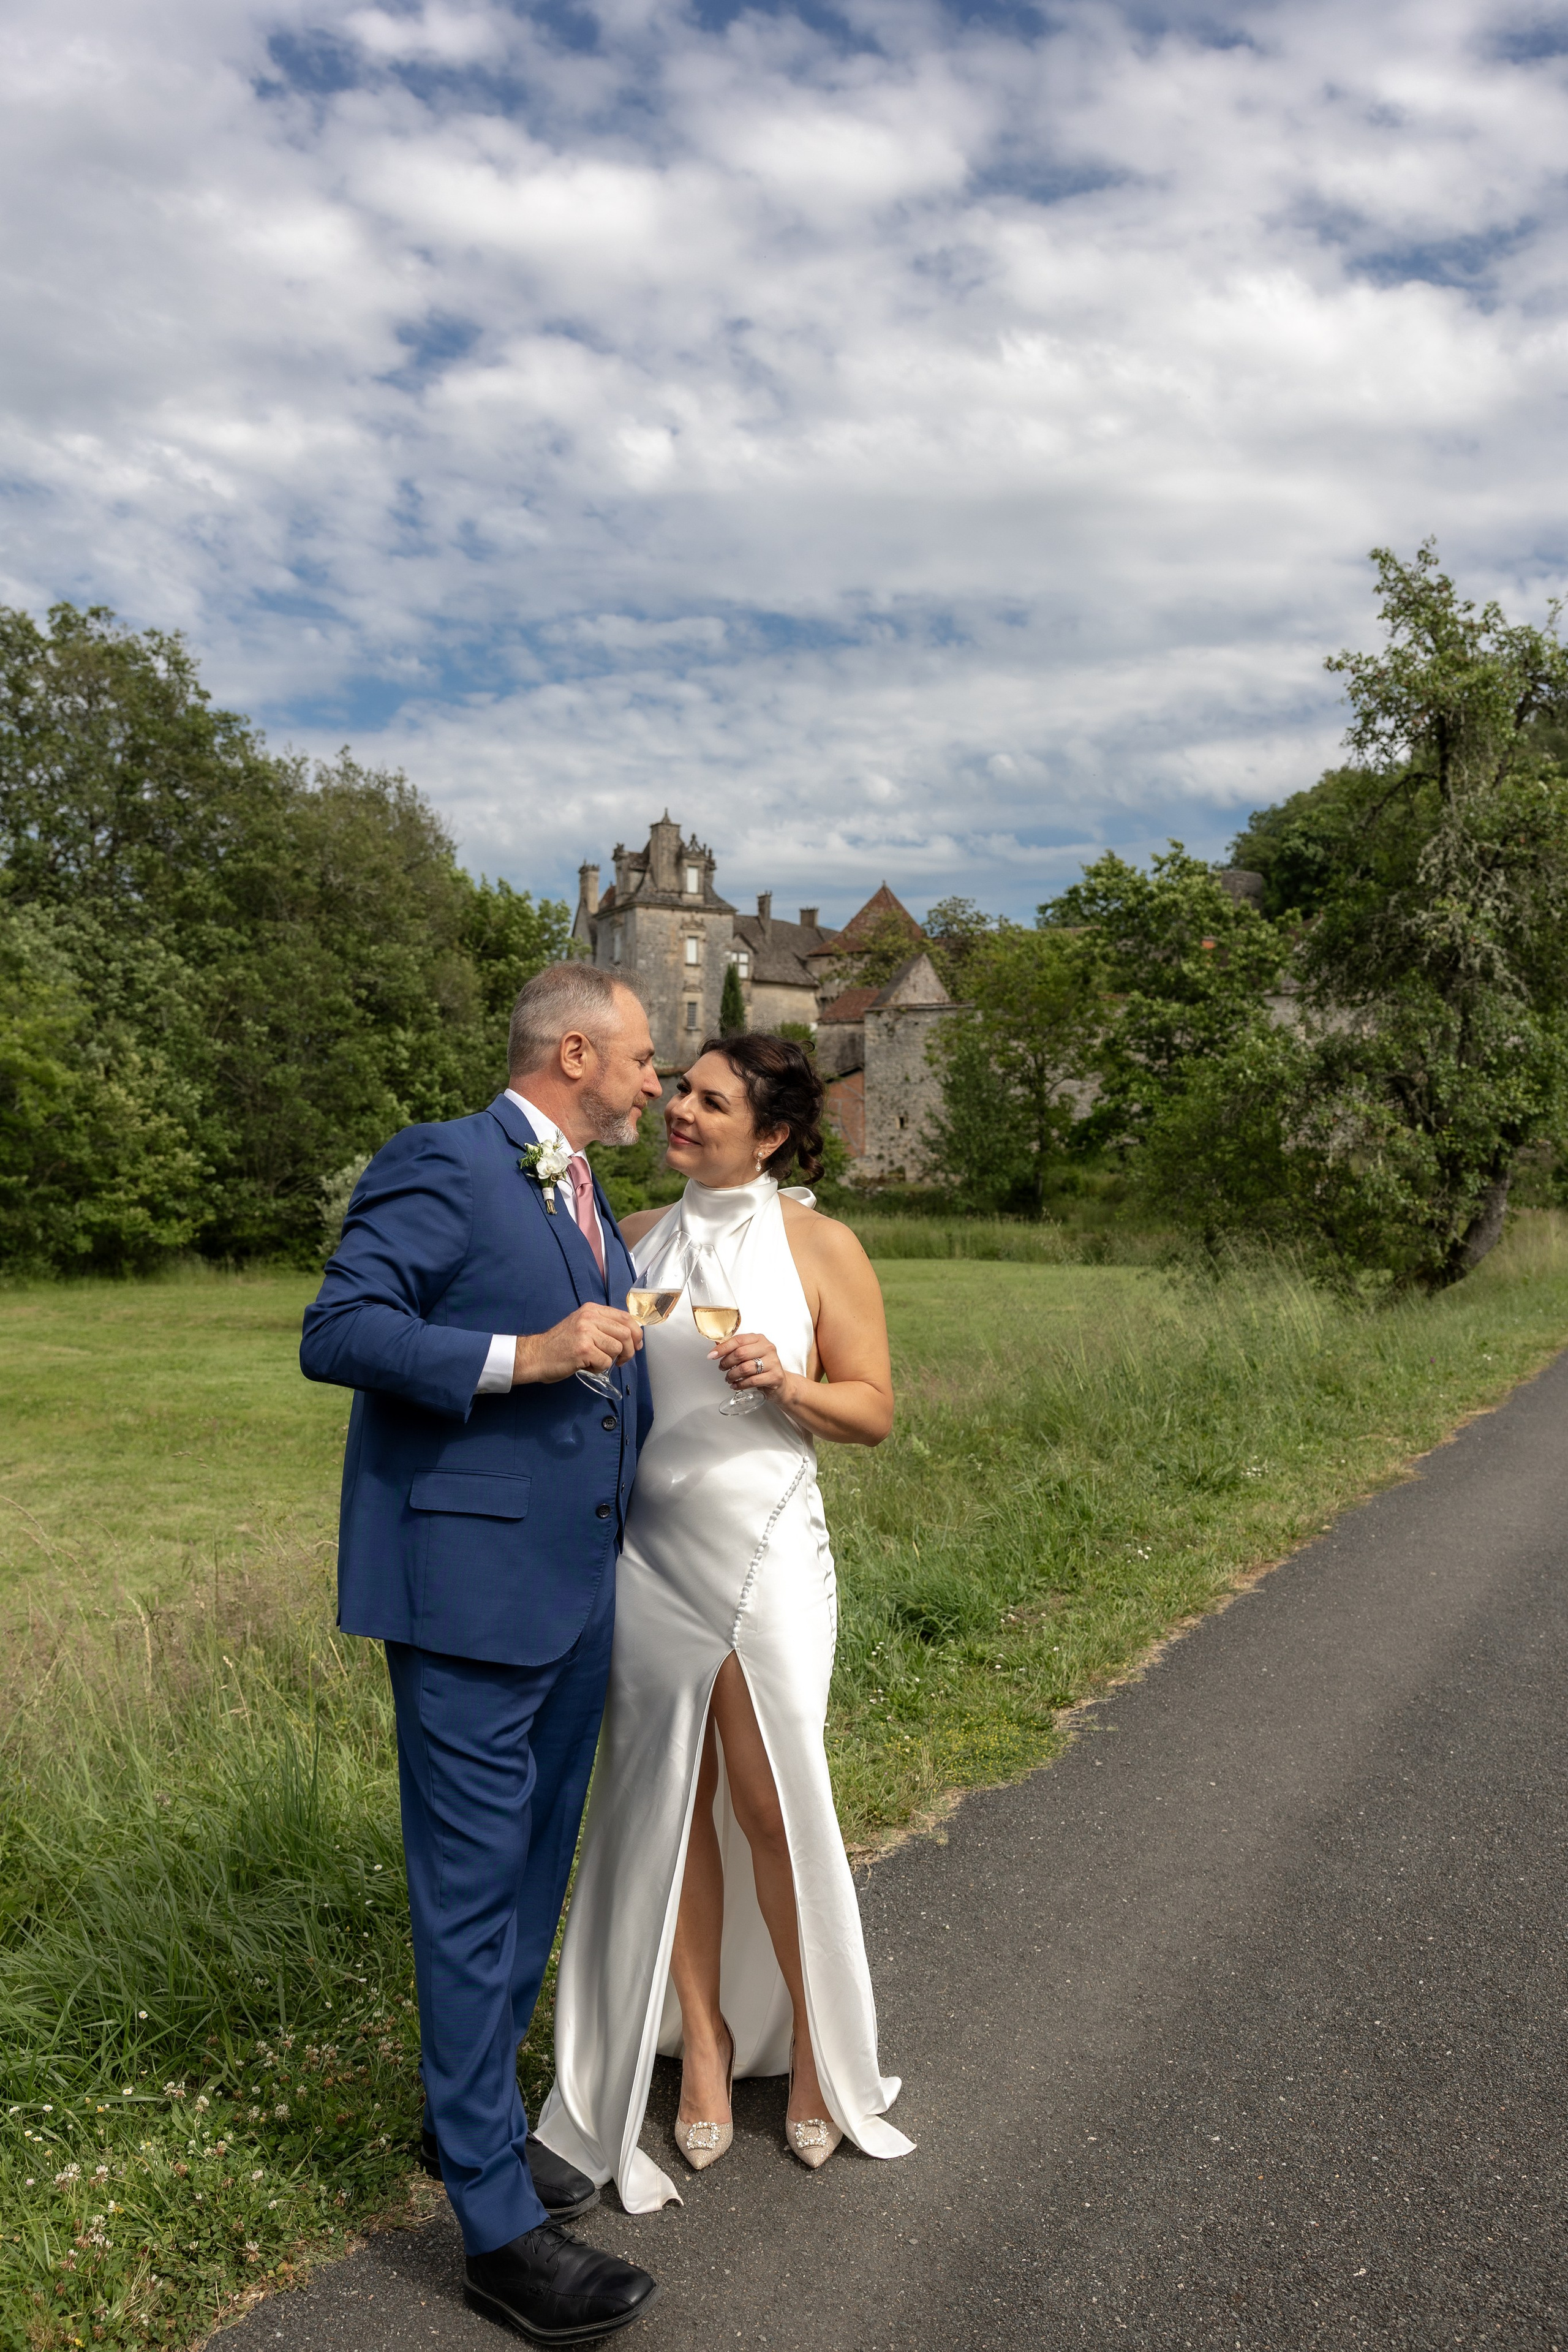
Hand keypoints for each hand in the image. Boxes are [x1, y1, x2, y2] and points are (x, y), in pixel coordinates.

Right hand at [513, 1305, 641, 1385]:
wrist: (536, 1355)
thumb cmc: (559, 1345)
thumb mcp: (582, 1326)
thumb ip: (603, 1327)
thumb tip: (632, 1337)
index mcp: (591, 1310)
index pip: (625, 1317)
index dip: (636, 1333)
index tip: (637, 1345)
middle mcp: (589, 1317)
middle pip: (626, 1333)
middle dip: (629, 1351)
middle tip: (622, 1361)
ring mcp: (586, 1332)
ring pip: (617, 1349)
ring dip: (609, 1360)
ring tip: (594, 1361)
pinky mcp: (583, 1349)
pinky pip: (605, 1362)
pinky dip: (599, 1368)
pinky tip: (586, 1365)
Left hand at [709, 1329, 790, 1402]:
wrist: (780, 1382)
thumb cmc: (762, 1367)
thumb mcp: (750, 1354)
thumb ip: (734, 1349)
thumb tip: (716, 1345)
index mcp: (759, 1339)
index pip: (738, 1340)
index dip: (722, 1348)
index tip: (712, 1355)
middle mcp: (768, 1348)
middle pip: (740, 1353)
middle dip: (726, 1363)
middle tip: (721, 1368)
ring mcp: (773, 1362)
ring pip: (745, 1368)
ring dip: (732, 1375)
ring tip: (728, 1378)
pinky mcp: (775, 1376)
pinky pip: (752, 1381)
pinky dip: (740, 1384)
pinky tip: (736, 1385)